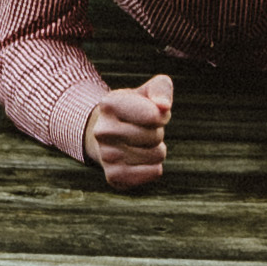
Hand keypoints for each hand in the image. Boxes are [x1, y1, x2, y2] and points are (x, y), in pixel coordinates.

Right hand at [81, 73, 176, 188]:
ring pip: (157, 155)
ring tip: (140, 143)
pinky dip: (155, 166)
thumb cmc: (135, 108)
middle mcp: (102, 131)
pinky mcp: (114, 176)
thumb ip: (161, 89)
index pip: (154, 116)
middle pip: (156, 137)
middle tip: (143, 129)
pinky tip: (140, 159)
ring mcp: (106, 156)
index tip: (152, 111)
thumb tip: (164, 107)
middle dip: (157, 132)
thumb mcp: (147, 91)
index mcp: (109, 104)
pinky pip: (153, 173)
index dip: (161, 114)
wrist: (108, 134)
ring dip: (156, 149)